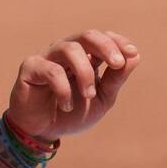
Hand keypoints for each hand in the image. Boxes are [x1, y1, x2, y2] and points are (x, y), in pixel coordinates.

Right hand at [7, 29, 140, 142]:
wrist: (43, 132)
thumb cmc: (72, 113)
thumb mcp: (101, 99)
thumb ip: (115, 79)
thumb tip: (135, 56)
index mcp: (85, 57)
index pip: (102, 38)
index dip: (117, 42)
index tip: (132, 53)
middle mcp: (66, 51)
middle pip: (87, 35)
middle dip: (105, 47)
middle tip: (117, 63)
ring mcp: (48, 57)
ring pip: (70, 49)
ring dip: (85, 73)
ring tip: (89, 95)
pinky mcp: (31, 67)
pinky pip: (52, 71)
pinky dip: (64, 90)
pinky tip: (66, 106)